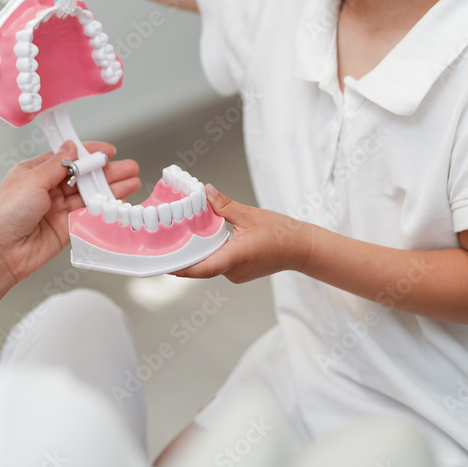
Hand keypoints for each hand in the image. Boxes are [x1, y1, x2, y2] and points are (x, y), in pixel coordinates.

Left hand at [0, 141, 140, 286]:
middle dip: (107, 171)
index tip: (108, 151)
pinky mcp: (66, 228)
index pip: (68, 157)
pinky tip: (118, 203)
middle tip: (129, 167)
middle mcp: (47, 189)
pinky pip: (89, 215)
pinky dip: (104, 208)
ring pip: (90, 194)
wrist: (0, 253)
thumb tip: (72, 147)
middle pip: (84, 176)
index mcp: (35, 172)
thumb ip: (57, 164)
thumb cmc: (4, 215)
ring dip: (111, 188)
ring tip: (132, 182)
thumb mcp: (32, 179)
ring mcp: (57, 209)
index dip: (90, 153)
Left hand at [172, 186, 310, 283]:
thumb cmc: (282, 233)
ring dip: (200, 254)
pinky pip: (221, 264)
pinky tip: (207, 241)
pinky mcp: (242, 273)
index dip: (182, 267)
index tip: (165, 263)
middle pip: (203, 266)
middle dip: (187, 256)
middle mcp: (234, 271)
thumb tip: (206, 192)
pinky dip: (212, 254)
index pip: (202, 268)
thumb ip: (225, 205)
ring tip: (184, 238)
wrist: (302, 248)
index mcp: (235, 258)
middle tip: (167, 244)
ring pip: (212, 265)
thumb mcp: (250, 214)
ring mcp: (238, 274)